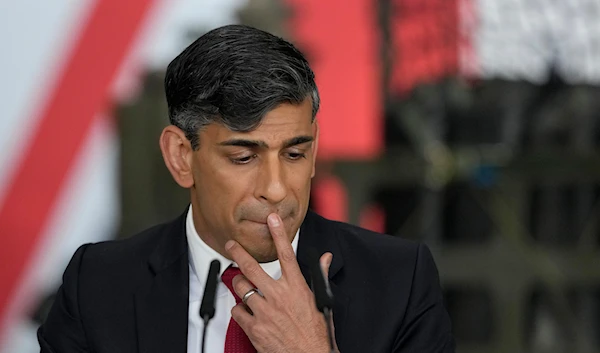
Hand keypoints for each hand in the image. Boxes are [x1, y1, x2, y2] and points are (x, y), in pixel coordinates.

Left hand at [225, 213, 335, 352]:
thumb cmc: (317, 333)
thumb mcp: (322, 302)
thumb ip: (320, 276)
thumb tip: (326, 258)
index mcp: (297, 288)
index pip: (286, 254)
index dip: (278, 234)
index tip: (272, 219)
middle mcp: (278, 296)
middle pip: (252, 267)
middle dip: (238, 252)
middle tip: (231, 244)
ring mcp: (264, 311)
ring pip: (241, 287)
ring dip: (239, 284)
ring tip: (243, 285)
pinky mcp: (254, 327)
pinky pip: (237, 310)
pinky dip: (239, 309)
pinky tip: (247, 311)